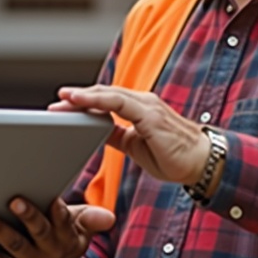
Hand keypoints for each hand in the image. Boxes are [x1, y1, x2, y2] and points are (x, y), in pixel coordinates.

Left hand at [54, 85, 210, 184]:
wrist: (202, 163)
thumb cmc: (174, 157)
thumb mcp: (136, 146)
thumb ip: (117, 135)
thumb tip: (97, 131)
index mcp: (140, 109)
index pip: (106, 101)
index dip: (84, 102)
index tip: (63, 107)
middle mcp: (143, 102)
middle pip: (104, 94)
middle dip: (78, 98)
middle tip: (55, 103)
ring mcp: (147, 106)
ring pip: (109, 94)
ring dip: (83, 96)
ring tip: (62, 98)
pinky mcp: (150, 114)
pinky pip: (119, 103)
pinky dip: (97, 101)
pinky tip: (81, 102)